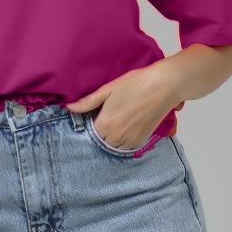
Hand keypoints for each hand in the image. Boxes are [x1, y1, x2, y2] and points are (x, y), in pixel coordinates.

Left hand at [64, 62, 184, 149]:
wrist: (163, 86)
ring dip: (110, 138)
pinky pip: (125, 147)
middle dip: (99, 132)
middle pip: (100, 141)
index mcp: (105, 124)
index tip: (92, 116)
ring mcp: (130, 141)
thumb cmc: (134, 84)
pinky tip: (124, 126)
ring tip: (115, 121)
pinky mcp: (141, 141)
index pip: (88, 133)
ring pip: (112, 146)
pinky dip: (122, 141)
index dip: (89, 124)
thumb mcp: (108, 90)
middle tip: (105, 116)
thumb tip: (69, 107)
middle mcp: (116, 137)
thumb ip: (88, 102)